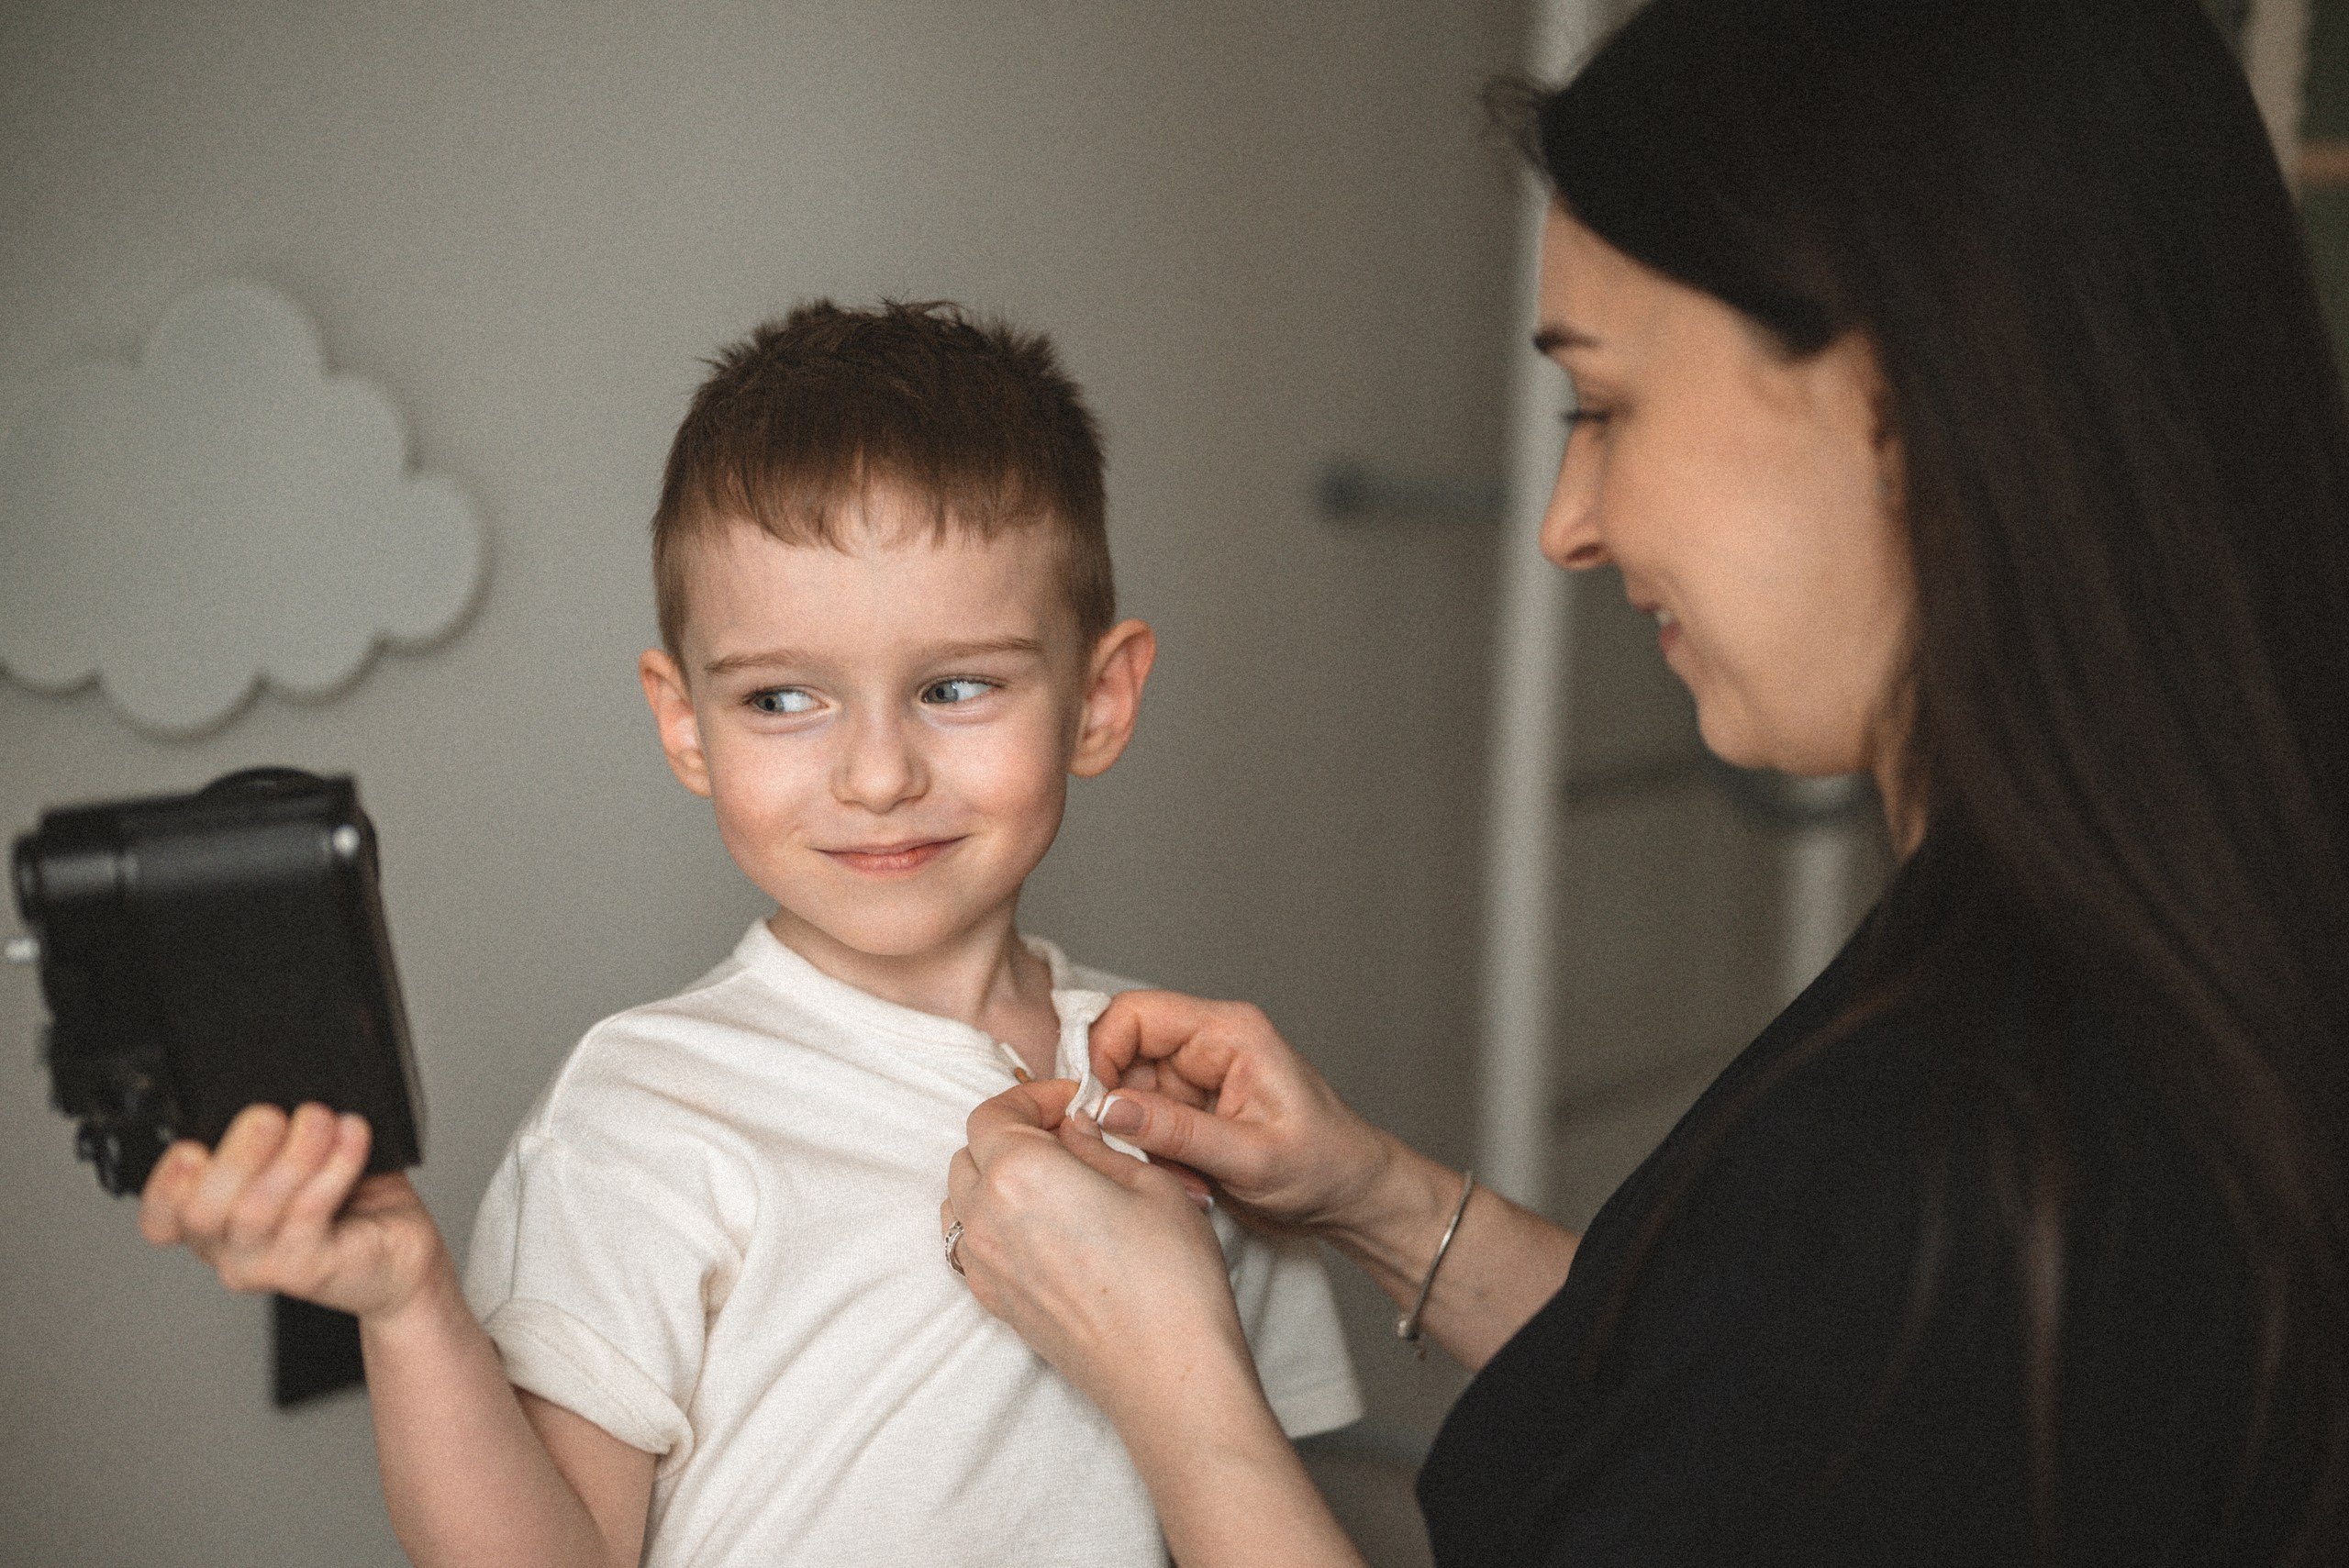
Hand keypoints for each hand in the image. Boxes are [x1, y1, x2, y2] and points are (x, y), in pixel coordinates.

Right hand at [139, 1102, 446, 1322]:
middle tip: (270, 1115)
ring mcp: (267, 1264)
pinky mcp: (310, 1268)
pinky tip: (351, 1134)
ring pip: (255, 1211)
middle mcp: (229, 1249)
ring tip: (320, 1118)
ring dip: (292, 1153)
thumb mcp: (296, 1157)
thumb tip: (271, 1084)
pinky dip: (333, 1164)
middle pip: (200, 1211)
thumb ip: (272, 1134)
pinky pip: (310, 1212)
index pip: (161, 1218)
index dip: (164, 1185)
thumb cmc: (351, 1201)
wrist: (399, 1253)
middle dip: (236, 1153)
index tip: (191, 1146)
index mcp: (214, 1220)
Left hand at [943, 1081, 1254, 1430]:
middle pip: (969, 1152)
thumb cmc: (1170, 1278)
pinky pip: (970, 1244)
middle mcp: (986, 1216)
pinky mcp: (994, 1302)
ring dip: (993, 1178)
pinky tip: (1042, 1229)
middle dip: (1011, 1134)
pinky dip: (990, 1222)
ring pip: (961, 1200)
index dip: (1031, 1098)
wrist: (1168, 1374)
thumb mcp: (1151, 1184)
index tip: (1070, 1104)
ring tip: (1051, 1183)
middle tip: (1067, 1137)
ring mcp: (984, 1265)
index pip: (993, 1112)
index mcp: (1019, 1172)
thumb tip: (1075, 1128)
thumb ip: (1100, 1145)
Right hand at [1086, 991, 1395, 1239]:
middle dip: (1116, 1108)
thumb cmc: (1325, 1167)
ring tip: (1177, 1179)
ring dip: (1135, 1141)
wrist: (1355, 1197)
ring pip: (1127, 1095)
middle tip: (1126, 1154)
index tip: (1091, 1107)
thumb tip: (1107, 1109)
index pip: (1134, 1015)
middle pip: (1122, 1054)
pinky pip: (1144, 1124)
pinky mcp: (1191, 1111)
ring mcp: (1197, 1079)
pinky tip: (1185, 1183)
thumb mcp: (1252, 1157)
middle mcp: (1207, 1046)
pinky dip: (1149, 1157)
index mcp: (1228, 1033)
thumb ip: (1178, 1132)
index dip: (1100, 1053)